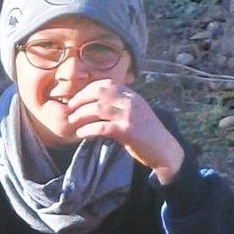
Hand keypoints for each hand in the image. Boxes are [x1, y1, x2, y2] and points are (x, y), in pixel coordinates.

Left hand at [65, 79, 184, 182]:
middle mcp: (130, 102)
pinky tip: (80, 134)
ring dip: (80, 114)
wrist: (164, 150)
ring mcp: (130, 116)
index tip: (76, 98)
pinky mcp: (128, 132)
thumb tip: (96, 103)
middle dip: (80, 99)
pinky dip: (88, 130)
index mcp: (131, 95)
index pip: (105, 84)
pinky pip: (102, 127)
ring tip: (71, 121)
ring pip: (97, 108)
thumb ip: (119, 105)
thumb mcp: (134, 113)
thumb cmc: (146, 133)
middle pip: (99, 92)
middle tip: (69, 108)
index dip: (87, 89)